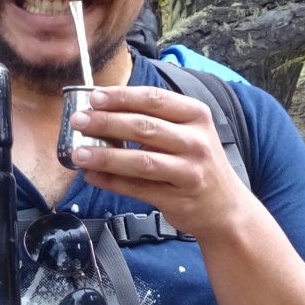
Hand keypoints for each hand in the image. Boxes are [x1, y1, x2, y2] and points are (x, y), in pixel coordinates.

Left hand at [67, 85, 249, 238]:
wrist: (226, 207)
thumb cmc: (198, 163)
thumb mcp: (188, 133)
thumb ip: (154, 120)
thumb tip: (103, 113)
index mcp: (196, 116)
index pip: (154, 99)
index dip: (122, 97)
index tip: (95, 98)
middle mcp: (196, 141)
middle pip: (144, 127)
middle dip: (106, 123)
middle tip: (78, 121)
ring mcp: (188, 172)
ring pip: (140, 161)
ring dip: (105, 156)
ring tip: (79, 153)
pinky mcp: (178, 199)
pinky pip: (138, 188)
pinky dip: (112, 182)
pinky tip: (92, 176)